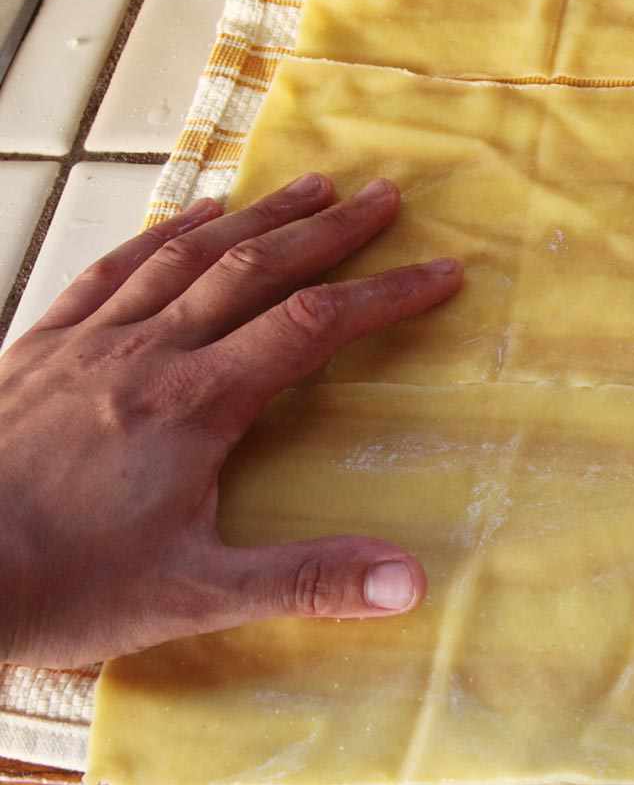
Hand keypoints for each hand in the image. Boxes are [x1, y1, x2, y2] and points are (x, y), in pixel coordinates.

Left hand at [0, 174, 461, 668]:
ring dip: (258, 216)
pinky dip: (164, 234)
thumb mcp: (193, 597)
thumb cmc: (60, 586)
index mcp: (199, 403)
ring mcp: (91, 341)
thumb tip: (411, 582)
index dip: (386, 295)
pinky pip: (115, 269)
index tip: (442, 271)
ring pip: (190, 256)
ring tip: (309, 187)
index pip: (314, 327)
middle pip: (259, 269)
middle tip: (385, 196)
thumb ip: (306, 581)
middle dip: (331, 231)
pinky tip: (191, 215)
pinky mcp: (41, 346)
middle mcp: (150, 352)